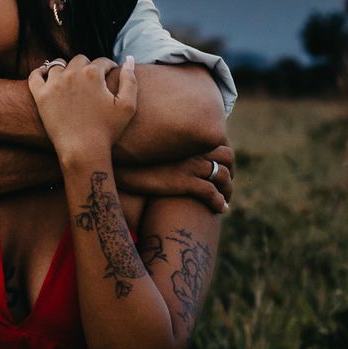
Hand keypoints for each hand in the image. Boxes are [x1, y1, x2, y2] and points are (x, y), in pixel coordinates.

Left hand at [28, 55, 137, 163]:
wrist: (82, 151)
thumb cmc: (108, 131)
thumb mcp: (128, 106)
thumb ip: (130, 79)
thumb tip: (129, 58)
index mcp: (93, 74)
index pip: (102, 61)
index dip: (109, 67)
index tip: (110, 74)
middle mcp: (72, 74)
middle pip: (80, 60)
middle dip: (87, 67)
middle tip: (90, 79)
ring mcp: (54, 84)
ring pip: (58, 65)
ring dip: (65, 69)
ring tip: (69, 79)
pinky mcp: (40, 96)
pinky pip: (35, 75)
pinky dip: (40, 73)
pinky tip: (46, 77)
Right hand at [117, 144, 233, 213]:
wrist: (116, 163)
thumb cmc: (131, 157)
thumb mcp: (153, 147)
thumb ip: (166, 148)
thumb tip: (169, 155)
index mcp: (186, 139)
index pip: (219, 142)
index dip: (225, 157)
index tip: (223, 168)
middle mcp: (191, 149)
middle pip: (227, 157)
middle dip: (231, 172)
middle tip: (227, 185)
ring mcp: (188, 165)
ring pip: (222, 176)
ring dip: (228, 189)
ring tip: (225, 200)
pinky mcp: (183, 182)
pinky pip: (210, 192)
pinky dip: (219, 202)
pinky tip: (221, 209)